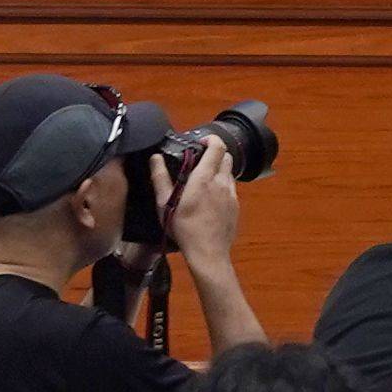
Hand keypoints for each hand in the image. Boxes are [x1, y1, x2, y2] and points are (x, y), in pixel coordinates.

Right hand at [161, 144, 242, 263]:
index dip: (211, 139)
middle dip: (215, 154)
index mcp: (205, 178)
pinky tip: (211, 197)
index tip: (200, 142)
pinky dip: (223, 185)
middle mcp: (222, 183)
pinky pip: (232, 188)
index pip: (217, 146)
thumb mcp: (165, 204)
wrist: (208, 253)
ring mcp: (232, 195)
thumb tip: (155, 158)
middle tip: (200, 160)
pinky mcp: (236, 206)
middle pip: (226, 156)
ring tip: (203, 180)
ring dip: (219, 169)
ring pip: (230, 172)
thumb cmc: (184, 229)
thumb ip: (160, 178)